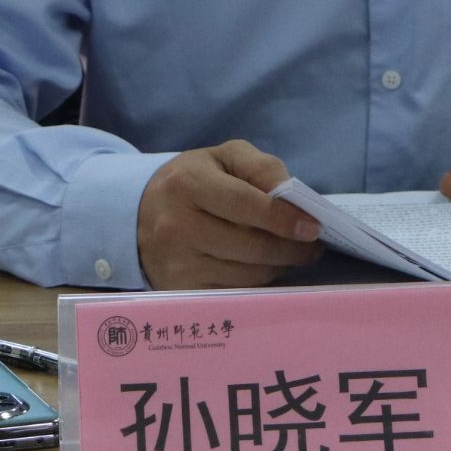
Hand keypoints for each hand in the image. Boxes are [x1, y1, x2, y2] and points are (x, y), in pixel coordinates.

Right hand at [136, 139, 322, 288]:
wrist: (137, 214)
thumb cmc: (192, 181)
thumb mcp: (222, 158)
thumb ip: (260, 167)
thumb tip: (292, 197)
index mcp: (189, 184)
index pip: (246, 205)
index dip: (283, 218)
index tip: (313, 227)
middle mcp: (178, 226)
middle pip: (251, 246)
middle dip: (290, 249)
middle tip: (312, 247)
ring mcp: (178, 263)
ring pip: (247, 275)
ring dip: (279, 268)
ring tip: (294, 256)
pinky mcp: (182, 290)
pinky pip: (235, 292)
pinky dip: (258, 284)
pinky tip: (268, 269)